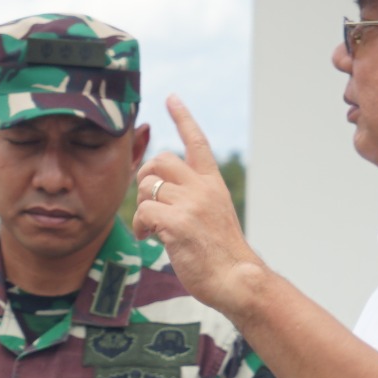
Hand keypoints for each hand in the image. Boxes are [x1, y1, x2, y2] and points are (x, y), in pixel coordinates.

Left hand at [132, 97, 267, 319]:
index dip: (183, 118)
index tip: (171, 98)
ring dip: (142, 208)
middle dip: (145, 176)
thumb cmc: (220, 254)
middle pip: (160, 159)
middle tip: (148, 201)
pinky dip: (140, 226)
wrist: (237, 279)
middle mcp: (203, 188)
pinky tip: (150, 239)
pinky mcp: (178, 223)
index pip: (197, 142)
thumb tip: (158, 195)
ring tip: (152, 229)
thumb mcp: (212, 216)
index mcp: (213, 184)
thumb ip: (191, 199)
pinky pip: (143, 211)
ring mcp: (191, 204)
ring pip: (147, 187)